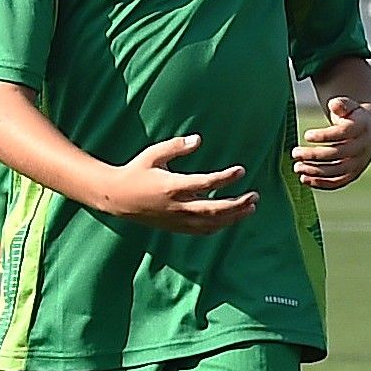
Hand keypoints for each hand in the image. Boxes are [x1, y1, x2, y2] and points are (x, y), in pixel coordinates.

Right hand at [95, 133, 257, 232]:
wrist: (116, 198)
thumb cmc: (136, 172)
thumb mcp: (154, 154)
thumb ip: (176, 147)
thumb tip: (198, 139)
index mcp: (172, 186)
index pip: (205, 183)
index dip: (225, 178)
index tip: (241, 171)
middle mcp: (176, 206)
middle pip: (214, 209)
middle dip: (237, 204)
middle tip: (255, 196)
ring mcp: (176, 219)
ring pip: (210, 223)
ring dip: (233, 217)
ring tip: (250, 208)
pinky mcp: (175, 227)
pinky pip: (201, 231)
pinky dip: (219, 226)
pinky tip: (231, 219)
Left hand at [291, 94, 370, 190]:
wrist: (369, 131)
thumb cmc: (351, 116)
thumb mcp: (348, 106)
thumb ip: (341, 104)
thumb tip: (334, 104)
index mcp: (362, 127)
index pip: (343, 133)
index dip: (324, 136)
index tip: (306, 135)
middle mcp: (363, 147)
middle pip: (338, 153)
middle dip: (314, 154)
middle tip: (294, 153)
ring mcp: (360, 162)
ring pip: (337, 170)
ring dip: (315, 170)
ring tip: (297, 167)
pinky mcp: (354, 174)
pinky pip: (338, 182)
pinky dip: (321, 183)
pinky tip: (304, 179)